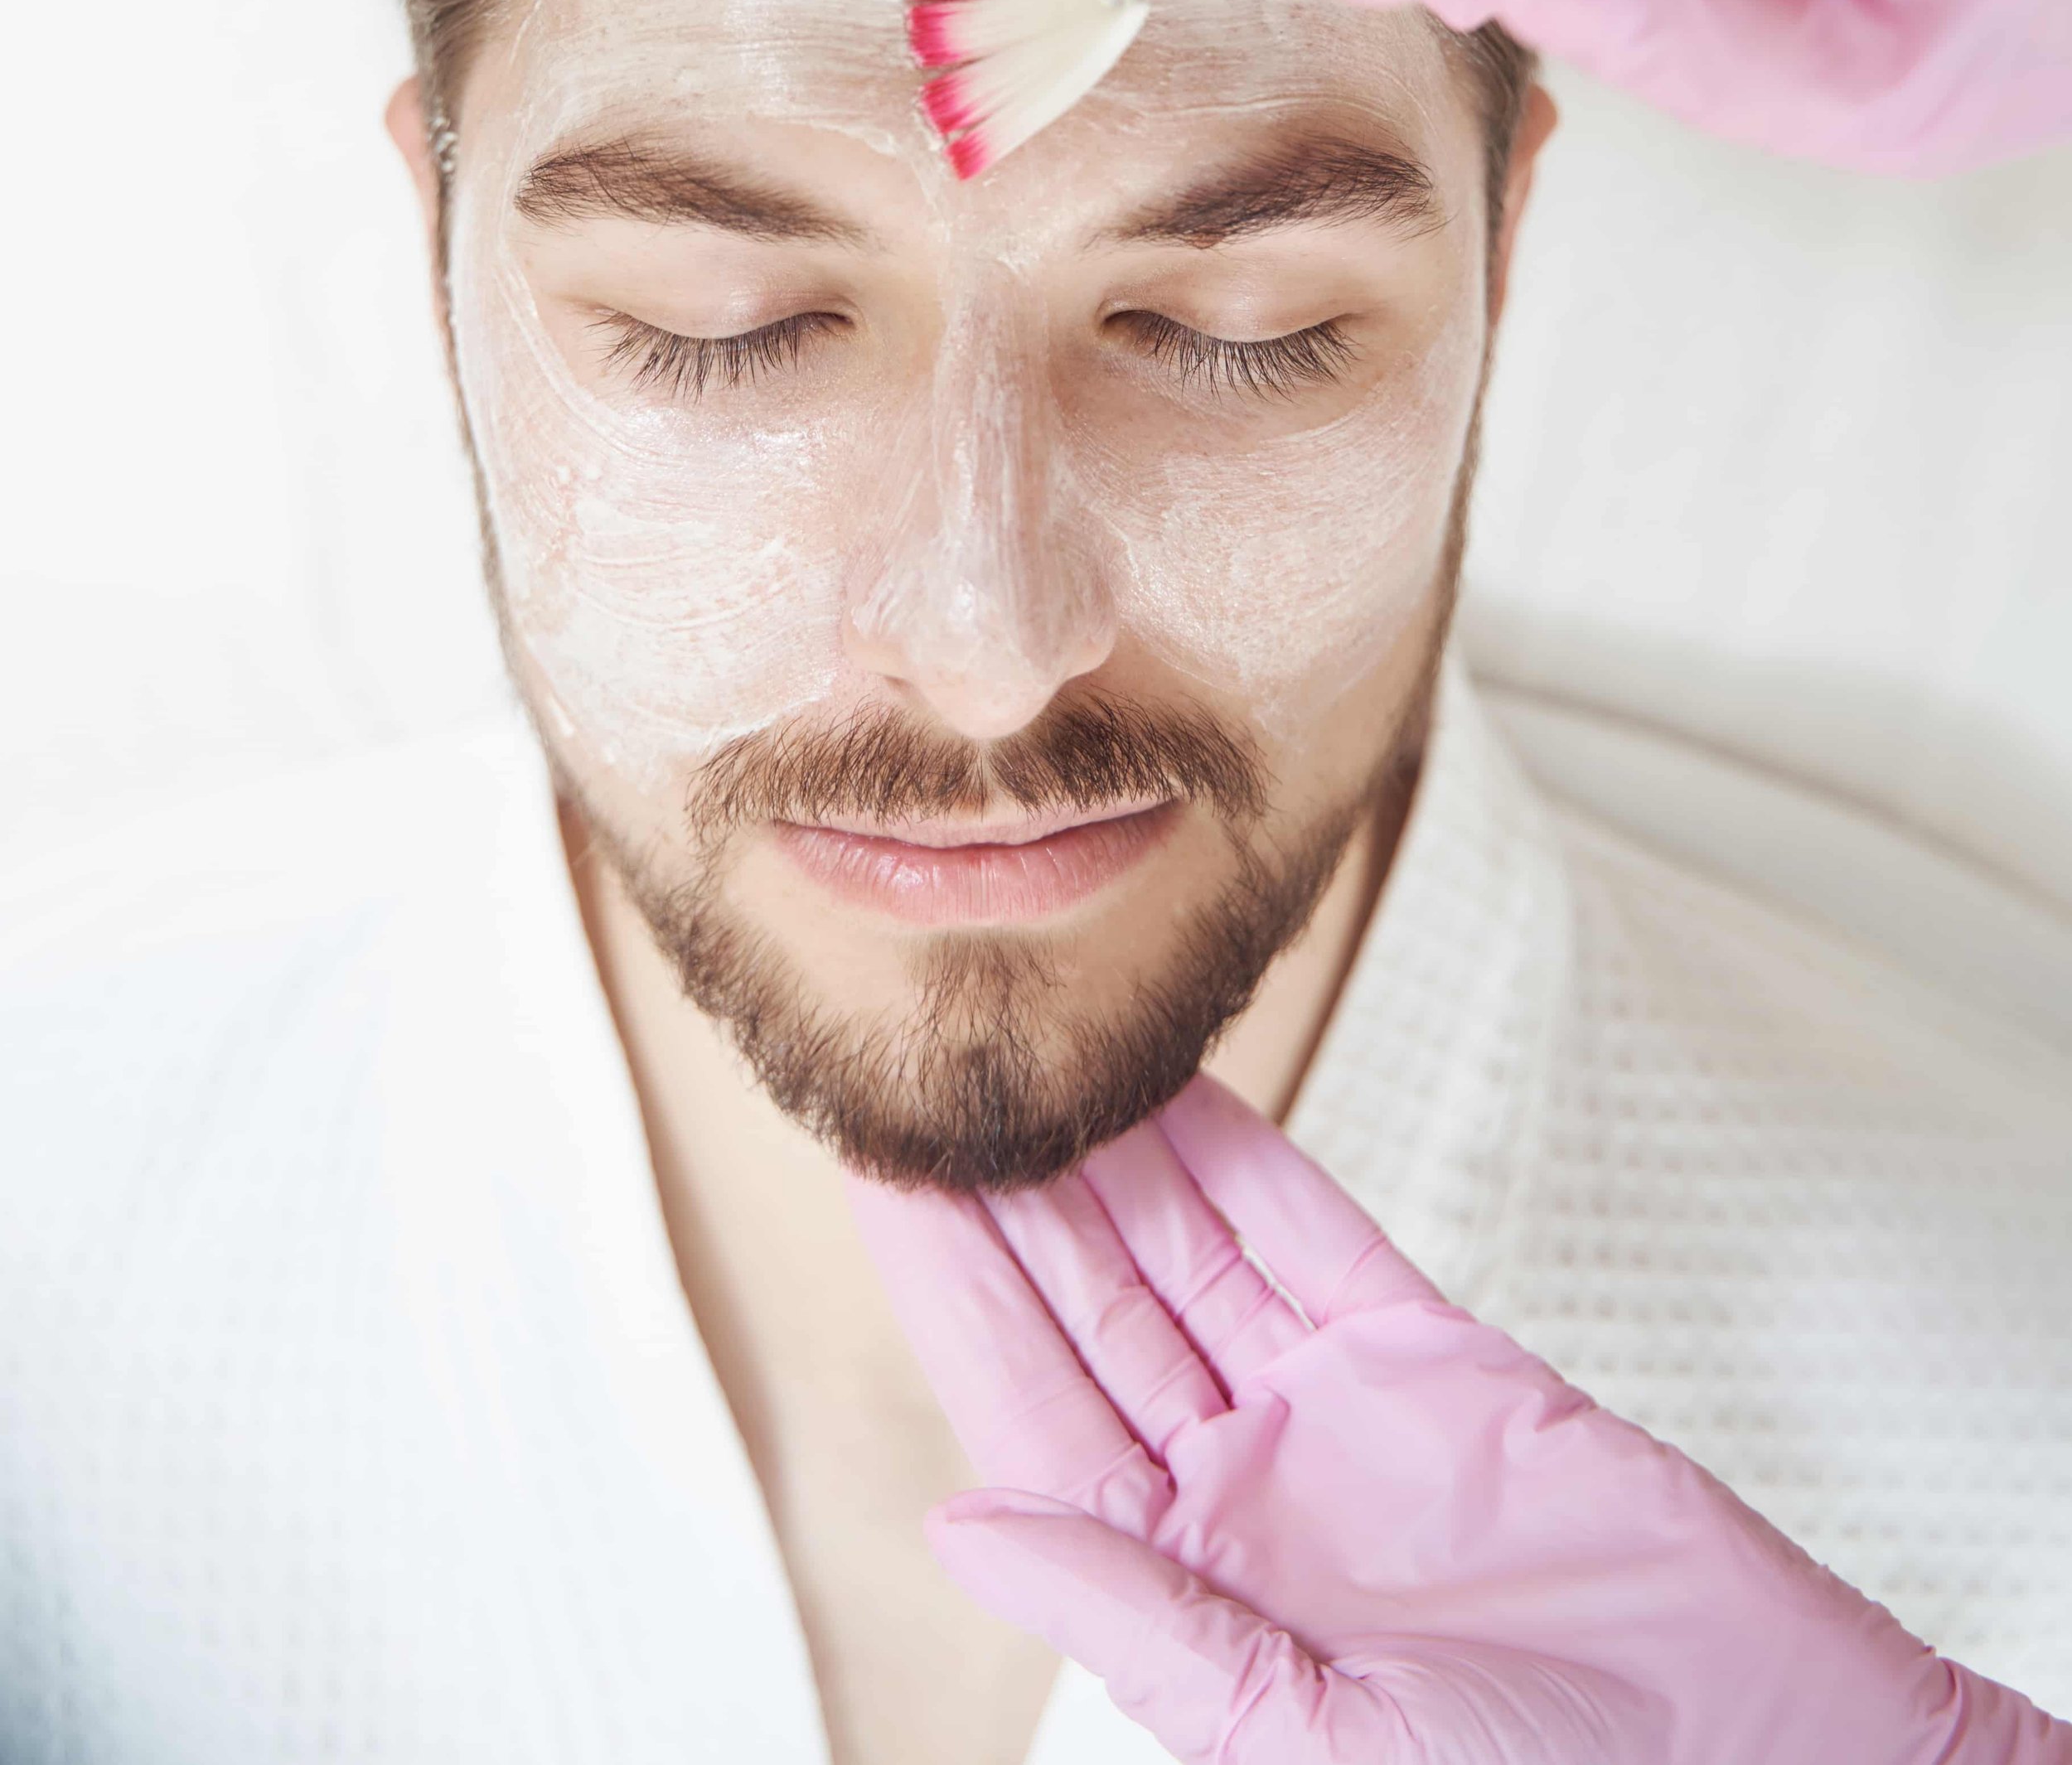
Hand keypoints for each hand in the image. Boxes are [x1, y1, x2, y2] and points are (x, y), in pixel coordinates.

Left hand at [850, 1077, 2069, 1761]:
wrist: (1763, 1761)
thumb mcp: (1310, 1738)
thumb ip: (1140, 1618)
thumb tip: (959, 1524)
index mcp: (1187, 1588)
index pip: (1025, 1410)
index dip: (952, 1289)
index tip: (878, 1177)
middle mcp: (1239, 1491)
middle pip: (1092, 1309)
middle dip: (1011, 1194)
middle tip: (932, 1065)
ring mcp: (1334, 1417)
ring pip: (1189, 1253)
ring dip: (1110, 1155)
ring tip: (1028, 1044)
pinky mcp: (1434, 1360)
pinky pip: (1315, 1240)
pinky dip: (1247, 1163)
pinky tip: (1174, 1089)